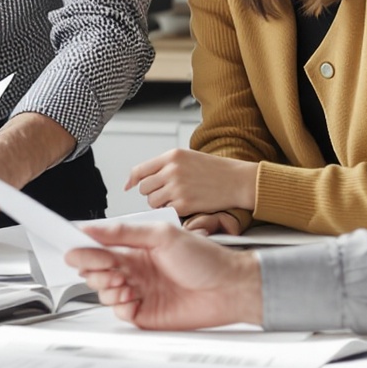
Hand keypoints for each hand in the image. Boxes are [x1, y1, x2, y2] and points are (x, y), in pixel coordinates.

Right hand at [63, 214, 263, 329]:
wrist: (230, 288)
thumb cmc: (206, 259)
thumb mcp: (163, 235)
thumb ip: (124, 233)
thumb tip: (93, 229)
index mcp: (136, 248)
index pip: (99, 247)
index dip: (83, 249)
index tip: (71, 249)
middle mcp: (135, 270)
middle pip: (96, 270)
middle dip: (94, 269)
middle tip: (108, 268)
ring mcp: (139, 291)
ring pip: (104, 292)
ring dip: (107, 287)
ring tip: (124, 283)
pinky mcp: (145, 314)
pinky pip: (119, 312)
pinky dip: (119, 306)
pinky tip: (132, 298)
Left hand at [126, 147, 259, 220]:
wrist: (237, 181)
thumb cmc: (215, 170)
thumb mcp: (188, 158)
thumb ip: (166, 165)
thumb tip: (142, 178)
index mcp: (172, 156)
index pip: (140, 169)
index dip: (132, 180)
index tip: (129, 186)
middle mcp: (172, 170)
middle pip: (144, 188)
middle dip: (152, 193)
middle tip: (166, 193)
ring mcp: (177, 187)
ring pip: (152, 201)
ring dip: (160, 204)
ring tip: (176, 199)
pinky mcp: (184, 204)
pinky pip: (166, 211)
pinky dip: (172, 211)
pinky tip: (184, 205)